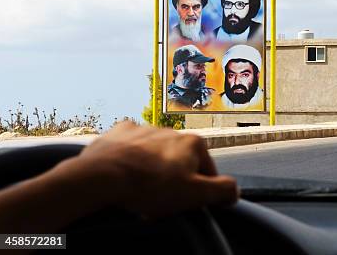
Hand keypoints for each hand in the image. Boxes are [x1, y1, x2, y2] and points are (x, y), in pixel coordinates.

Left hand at [61, 121, 237, 217]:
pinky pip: (131, 146)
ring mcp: (145, 129)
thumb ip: (221, 190)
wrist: (101, 175)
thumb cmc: (149, 185)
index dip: (199, 192)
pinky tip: (124, 173)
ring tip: (140, 193)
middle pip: (180, 163)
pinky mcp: (120, 132)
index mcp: (193, 143)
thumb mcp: (194, 194)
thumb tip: (234, 190)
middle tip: (160, 203)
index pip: (208, 171)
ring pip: (156, 154)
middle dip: (174, 182)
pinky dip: (130, 159)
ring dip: (152, 171)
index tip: (184, 206)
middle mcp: (172, 131)